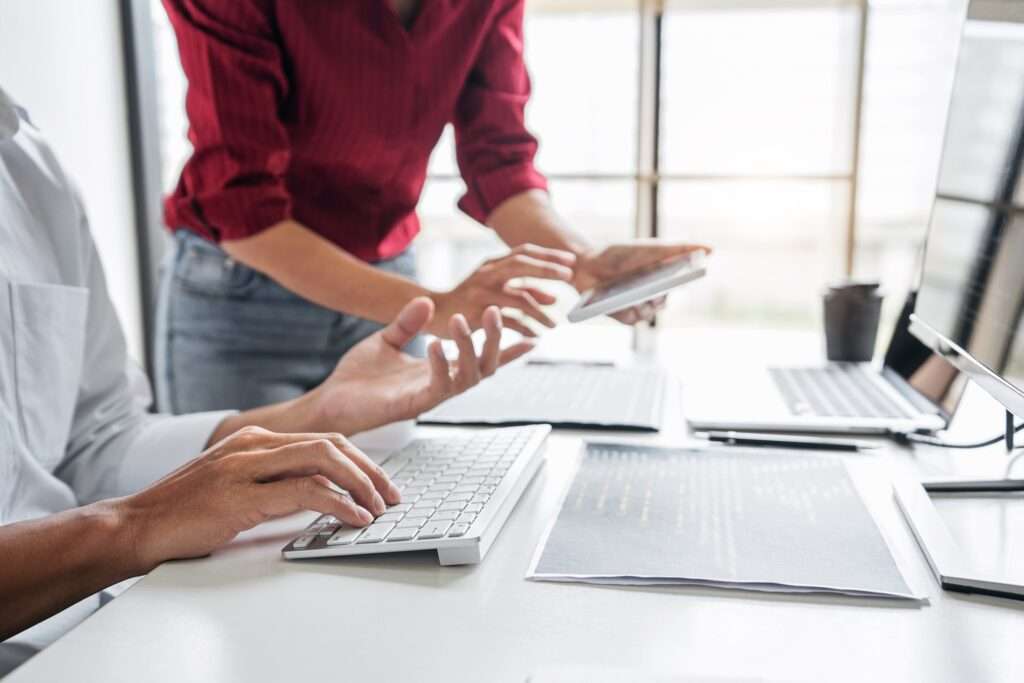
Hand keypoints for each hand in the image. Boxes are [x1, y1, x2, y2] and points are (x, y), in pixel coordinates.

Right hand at [118, 426, 399, 570]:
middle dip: (370, 470)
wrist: (137, 525)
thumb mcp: (237, 486)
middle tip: (392, 495)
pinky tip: (353, 518)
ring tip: (378, 508)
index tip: (382, 483)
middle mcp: (254, 443)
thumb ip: (275, 481)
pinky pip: (304, 491)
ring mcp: (246, 465)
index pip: (324, 439)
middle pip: (332, 444)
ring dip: (361, 484)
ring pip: (323, 460)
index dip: (361, 460)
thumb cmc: (185, 511)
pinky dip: (338, 503)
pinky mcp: (240, 494)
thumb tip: (321, 493)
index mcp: (256, 438)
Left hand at [309, 296, 533, 434]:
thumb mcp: (386, 340)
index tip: (533, 335)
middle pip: (485, 367)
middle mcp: (440, 385)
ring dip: (470, 348)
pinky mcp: (412, 406)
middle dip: (495, 341)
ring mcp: (428, 397)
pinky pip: (438, 388)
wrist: (330, 402)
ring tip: (464, 321)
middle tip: (496, 312)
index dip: (507, 349)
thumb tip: (429, 301)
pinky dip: (441, 364)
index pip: (480, 359)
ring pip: (468, 378)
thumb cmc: (359, 376)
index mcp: (439, 370)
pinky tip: (435, 343)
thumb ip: (408, 323)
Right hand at [432, 244, 575, 337]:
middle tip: (570, 277)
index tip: (571, 261)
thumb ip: (523, 290)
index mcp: (492, 264)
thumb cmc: (468, 301)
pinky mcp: (474, 314)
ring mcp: (480, 292)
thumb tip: (554, 298)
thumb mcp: (495, 289)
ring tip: (555, 324)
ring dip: (540, 312)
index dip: (549, 255)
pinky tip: (536, 336)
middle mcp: (486, 273)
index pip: (524, 251)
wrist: (433, 313)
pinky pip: (506, 321)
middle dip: (547, 269)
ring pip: (517, 298)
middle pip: (521, 264)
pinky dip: (524, 329)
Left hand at [574, 241, 710, 323]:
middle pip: (663, 302)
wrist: (586, 262)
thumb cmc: (620, 254)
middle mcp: (651, 295)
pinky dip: (628, 312)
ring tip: (635, 297)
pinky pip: (630, 319)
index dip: (682, 284)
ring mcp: (636, 306)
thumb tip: (711, 249)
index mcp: (662, 278)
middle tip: (654, 291)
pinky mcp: (620, 315)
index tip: (682, 280)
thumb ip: (680, 248)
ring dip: (643, 306)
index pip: (679, 285)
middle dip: (659, 296)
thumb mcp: (651, 249)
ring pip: (648, 313)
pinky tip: (622, 303)